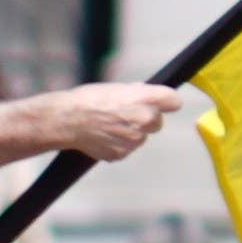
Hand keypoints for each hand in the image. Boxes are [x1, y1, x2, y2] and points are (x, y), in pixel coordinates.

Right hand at [28, 82, 197, 165]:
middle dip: (146, 119)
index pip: (174, 102)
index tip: (164, 103)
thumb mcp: (116, 88)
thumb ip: (136, 93)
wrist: (67, 120)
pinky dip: (117, 144)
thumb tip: (145, 94)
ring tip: (108, 124)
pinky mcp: (122, 154)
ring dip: (130, 133)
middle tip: (126, 114)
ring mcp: (135, 140)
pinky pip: (126, 148)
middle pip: (157, 122)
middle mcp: (145, 120)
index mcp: (146, 98)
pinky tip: (103, 135)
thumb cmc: (88, 99)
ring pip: (140, 137)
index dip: (167, 102)